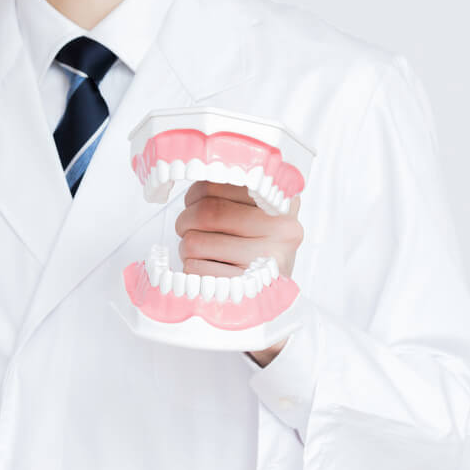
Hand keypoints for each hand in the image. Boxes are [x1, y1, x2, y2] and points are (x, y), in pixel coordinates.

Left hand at [175, 180, 303, 364]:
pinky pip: (194, 270)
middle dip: (185, 220)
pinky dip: (190, 269)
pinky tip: (206, 270)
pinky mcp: (247, 289)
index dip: (198, 191)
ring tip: (200, 251)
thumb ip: (237, 191)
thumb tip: (194, 167)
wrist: (272, 303)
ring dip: (186, 246)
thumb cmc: (256, 250)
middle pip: (207, 212)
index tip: (196, 200)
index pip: (224, 182)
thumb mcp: (260, 217)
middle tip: (187, 227)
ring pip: (194, 241)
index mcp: (284, 204)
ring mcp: (267, 261)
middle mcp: (283, 230)